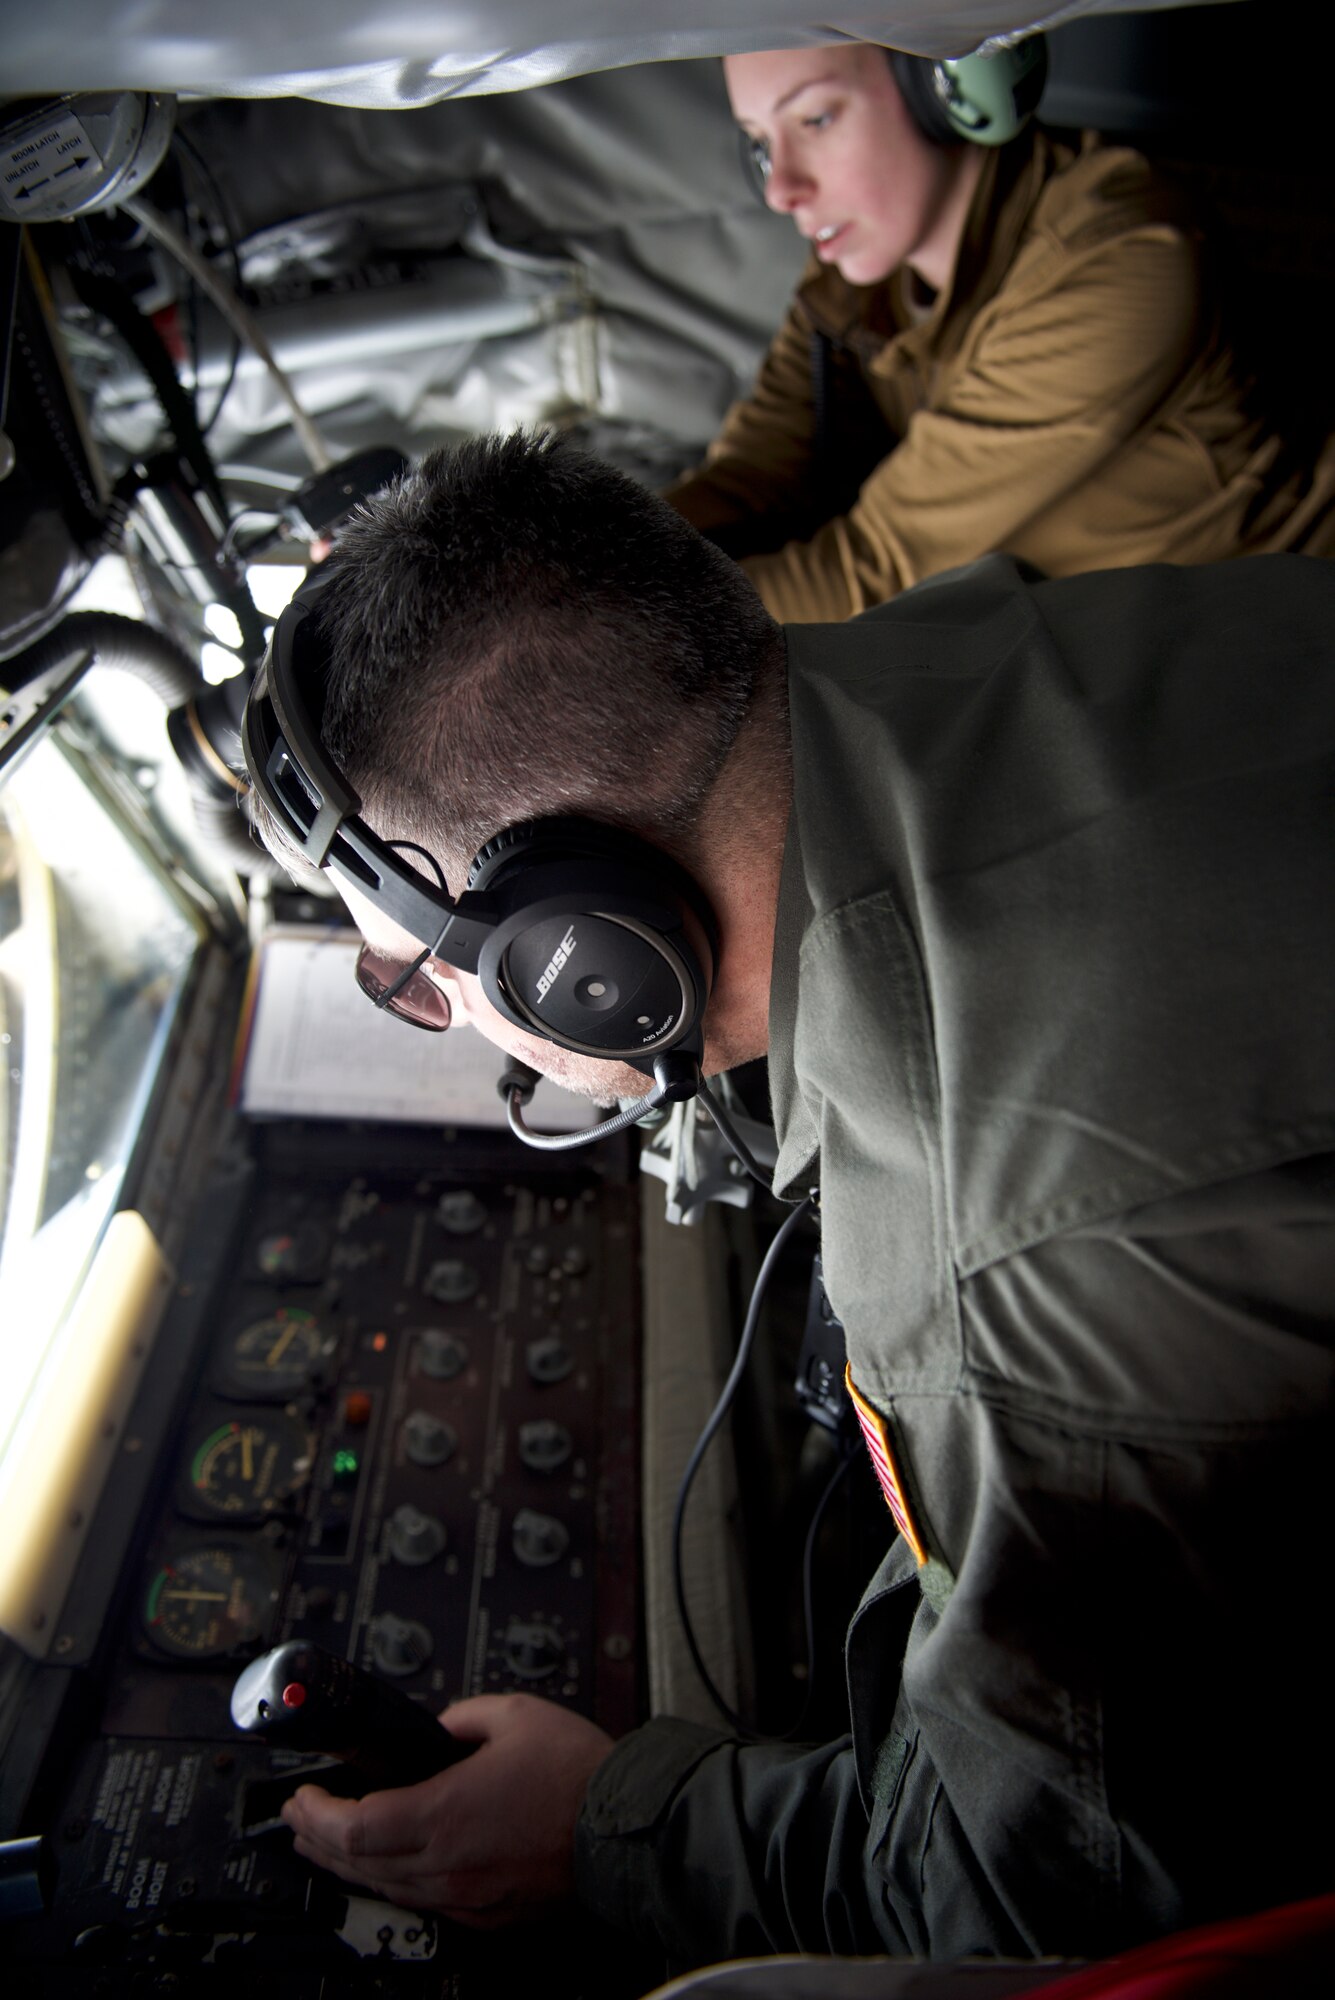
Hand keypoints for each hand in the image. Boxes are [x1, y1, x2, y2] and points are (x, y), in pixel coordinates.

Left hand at [281, 1693, 614, 1925]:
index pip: (354, 1827)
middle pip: (358, 1863)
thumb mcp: (514, 1715)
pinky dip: (391, 1883)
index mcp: (445, 1815)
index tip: (303, 1797)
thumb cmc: (578, 1776)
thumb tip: (439, 1730)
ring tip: (327, 1846)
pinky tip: (386, 1869)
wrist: (626, 1828)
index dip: (317, 1814)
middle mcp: (447, 1865)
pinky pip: (422, 1903)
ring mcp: (466, 1896)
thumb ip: (461, 1717)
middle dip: (318, 1840)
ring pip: (386, 1889)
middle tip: (300, 1819)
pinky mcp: (488, 1914)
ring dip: (348, 1866)